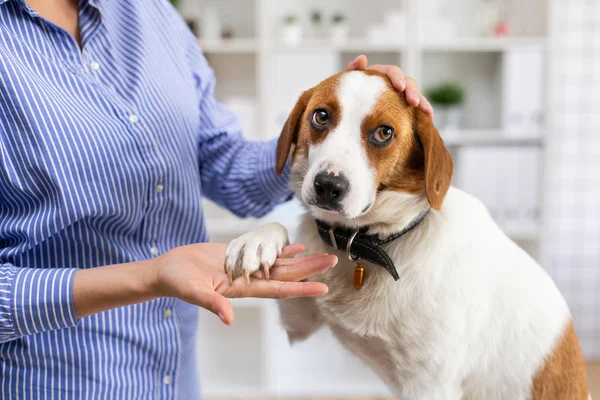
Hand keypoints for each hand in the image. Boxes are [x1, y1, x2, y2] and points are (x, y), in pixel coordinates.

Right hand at [151, 242, 335, 324]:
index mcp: (243, 289)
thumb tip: (229, 318)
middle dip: (310, 268)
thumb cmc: (178, 282)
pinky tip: (295, 246)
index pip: (279, 289)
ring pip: (279, 262)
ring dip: (301, 259)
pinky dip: (281, 249)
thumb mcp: (194, 292)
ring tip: (322, 253)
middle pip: (287, 274)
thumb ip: (212, 304)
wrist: (169, 269)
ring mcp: (245, 266)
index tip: (323, 287)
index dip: (301, 288)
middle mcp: (250, 278)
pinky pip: (265, 251)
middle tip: (334, 261)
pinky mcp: (238, 254)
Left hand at [346, 54, 433, 117]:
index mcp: (378, 75)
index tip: (400, 87)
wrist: (343, 116)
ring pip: (414, 96)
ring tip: (427, 113)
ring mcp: (397, 97)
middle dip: (413, 92)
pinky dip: (422, 113)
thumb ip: (352, 71)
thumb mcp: (346, 84)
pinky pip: (414, 109)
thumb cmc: (344, 97)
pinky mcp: (402, 109)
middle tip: (414, 102)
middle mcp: (390, 85)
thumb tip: (362, 58)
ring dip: (422, 102)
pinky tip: (428, 119)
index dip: (397, 78)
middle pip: (407, 83)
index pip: (392, 72)